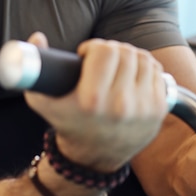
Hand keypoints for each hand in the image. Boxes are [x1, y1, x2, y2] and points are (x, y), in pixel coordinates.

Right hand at [24, 33, 167, 171]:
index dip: (93, 47)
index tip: (86, 55)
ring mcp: (143, 108)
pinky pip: (157, 71)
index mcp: (93, 101)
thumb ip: (36, 68)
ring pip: (142, 58)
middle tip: (101, 59)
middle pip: (124, 52)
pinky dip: (145, 67)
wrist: (95, 158)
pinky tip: (131, 75)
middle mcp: (121, 105)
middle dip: (110, 50)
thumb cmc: (68, 123)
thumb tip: (37, 37)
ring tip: (116, 66)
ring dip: (129, 56)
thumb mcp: (42, 100)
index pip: (104, 51)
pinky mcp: (159, 110)